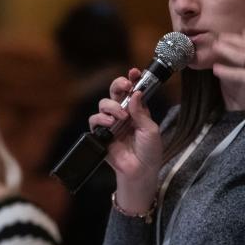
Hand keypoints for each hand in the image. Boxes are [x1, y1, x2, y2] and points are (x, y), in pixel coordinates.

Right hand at [88, 68, 161, 212]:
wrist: (141, 171)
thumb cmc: (150, 152)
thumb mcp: (150, 129)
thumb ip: (142, 111)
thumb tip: (136, 92)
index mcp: (138, 111)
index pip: (133, 91)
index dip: (132, 80)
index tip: (134, 72)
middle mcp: (123, 114)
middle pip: (115, 92)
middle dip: (119, 85)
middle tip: (125, 85)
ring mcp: (111, 123)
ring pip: (104, 103)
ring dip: (112, 105)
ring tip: (122, 116)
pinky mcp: (101, 134)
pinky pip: (94, 120)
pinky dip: (101, 118)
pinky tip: (110, 123)